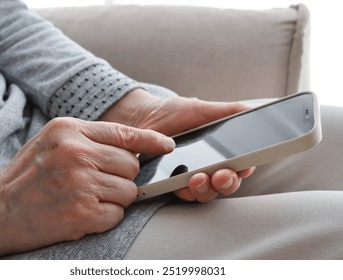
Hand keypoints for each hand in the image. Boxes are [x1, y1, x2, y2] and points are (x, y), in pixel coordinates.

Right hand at [0, 118, 173, 257]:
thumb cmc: (28, 174)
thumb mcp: (54, 140)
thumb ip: (91, 138)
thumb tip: (133, 146)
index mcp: (70, 130)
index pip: (125, 132)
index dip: (151, 139)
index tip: (167, 145)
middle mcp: (77, 153)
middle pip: (131, 164)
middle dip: (122, 176)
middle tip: (98, 182)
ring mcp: (80, 183)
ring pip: (129, 190)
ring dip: (114, 197)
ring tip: (87, 197)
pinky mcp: (82, 212)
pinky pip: (117, 214)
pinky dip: (106, 216)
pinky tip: (83, 212)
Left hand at [101, 89, 255, 201]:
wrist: (142, 119)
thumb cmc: (172, 113)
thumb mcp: (201, 109)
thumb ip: (228, 111)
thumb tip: (254, 110)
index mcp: (221, 150)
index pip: (241, 164)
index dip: (245, 169)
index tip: (243, 168)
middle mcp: (209, 166)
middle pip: (228, 183)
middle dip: (227, 182)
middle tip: (220, 175)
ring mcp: (192, 177)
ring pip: (208, 193)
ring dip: (206, 189)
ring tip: (197, 178)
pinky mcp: (174, 184)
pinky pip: (184, 195)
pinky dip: (185, 192)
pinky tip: (181, 183)